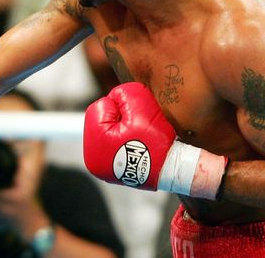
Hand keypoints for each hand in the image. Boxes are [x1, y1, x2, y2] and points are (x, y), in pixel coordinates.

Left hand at [83, 82, 227, 199]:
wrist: (173, 171)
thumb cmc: (157, 144)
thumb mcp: (142, 110)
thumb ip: (125, 94)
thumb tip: (115, 94)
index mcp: (95, 142)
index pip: (101, 106)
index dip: (121, 106)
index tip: (136, 118)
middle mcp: (92, 158)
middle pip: (101, 119)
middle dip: (119, 117)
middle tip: (138, 128)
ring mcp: (99, 165)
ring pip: (107, 131)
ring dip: (121, 128)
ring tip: (138, 138)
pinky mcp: (108, 169)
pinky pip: (112, 145)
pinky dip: (122, 141)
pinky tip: (135, 146)